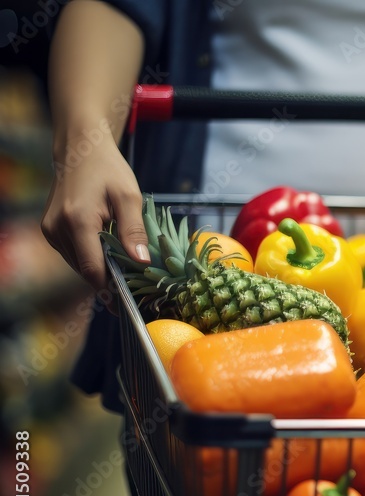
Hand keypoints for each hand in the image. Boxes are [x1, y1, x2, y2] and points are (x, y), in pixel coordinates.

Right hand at [41, 137, 148, 293]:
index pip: (92, 269)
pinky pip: (74, 254)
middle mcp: (57, 228)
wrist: (80, 151)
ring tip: (124, 265)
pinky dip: (91, 257)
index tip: (126, 304)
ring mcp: (50, 230)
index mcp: (77, 221)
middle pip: (85, 270)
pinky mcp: (50, 230)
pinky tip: (107, 250)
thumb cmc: (108, 170)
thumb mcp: (129, 197)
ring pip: (79, 264)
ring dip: (100, 268)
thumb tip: (142, 262)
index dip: (109, 289)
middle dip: (109, 279)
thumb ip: (134, 231)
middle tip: (135, 285)